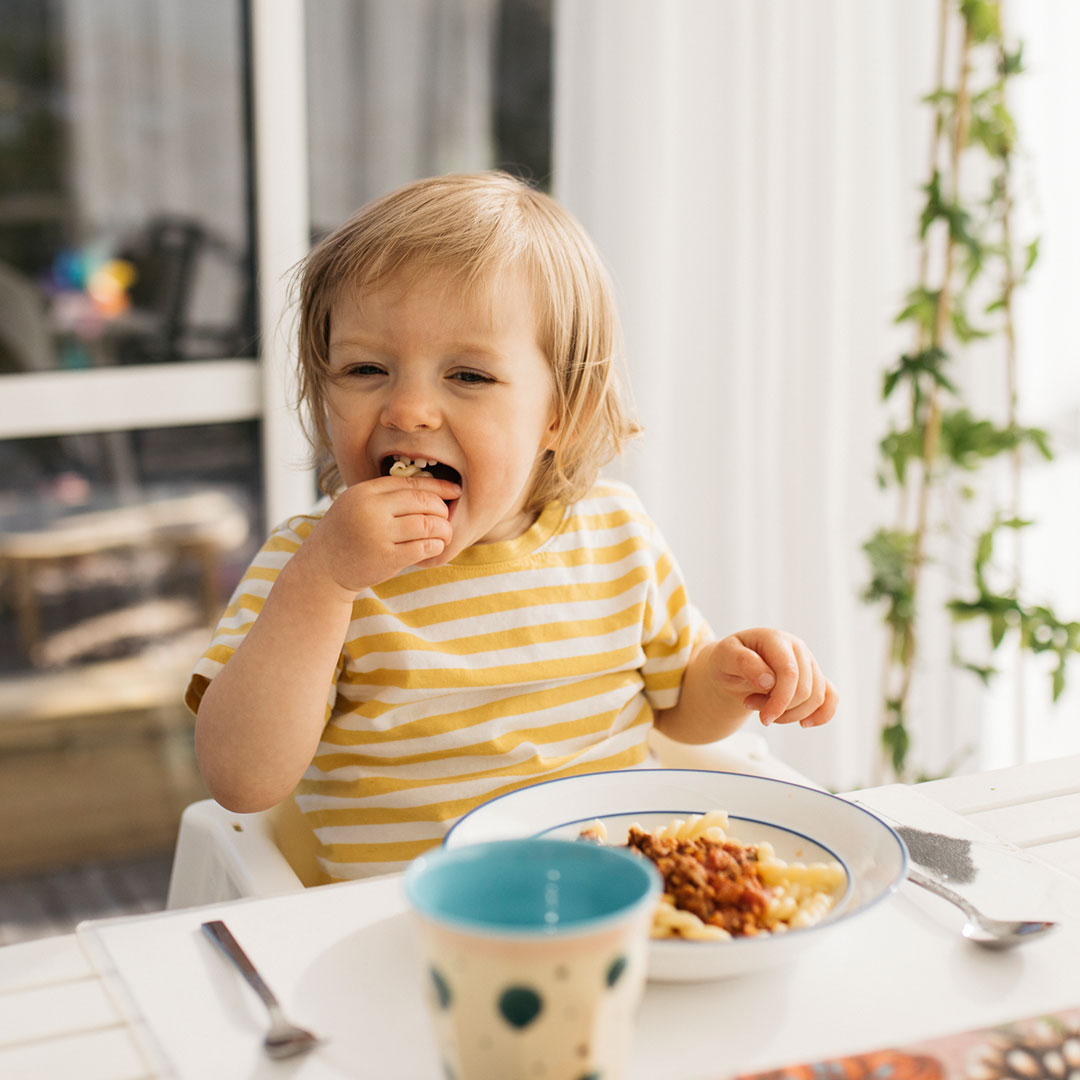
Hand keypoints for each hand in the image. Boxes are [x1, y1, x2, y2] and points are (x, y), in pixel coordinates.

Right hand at [305, 475, 460, 593]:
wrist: (322, 568)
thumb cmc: (345, 533)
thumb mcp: (357, 504)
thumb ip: (385, 495)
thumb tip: (430, 487)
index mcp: (365, 492)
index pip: (411, 483)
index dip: (438, 486)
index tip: (455, 490)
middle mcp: (371, 510)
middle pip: (423, 501)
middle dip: (442, 508)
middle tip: (446, 516)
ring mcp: (379, 534)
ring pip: (427, 524)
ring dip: (443, 529)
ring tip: (444, 533)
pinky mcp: (386, 558)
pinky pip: (423, 547)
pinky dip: (435, 546)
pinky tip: (435, 547)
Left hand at [711, 628, 837, 727]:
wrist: (731, 666)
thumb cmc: (727, 660)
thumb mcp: (724, 657)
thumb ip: (743, 662)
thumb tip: (768, 680)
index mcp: (775, 639)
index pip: (789, 672)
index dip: (780, 700)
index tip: (764, 718)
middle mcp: (797, 648)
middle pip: (805, 689)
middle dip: (780, 708)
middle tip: (750, 704)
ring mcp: (809, 663)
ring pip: (816, 698)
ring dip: (791, 714)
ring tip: (764, 709)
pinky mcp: (814, 678)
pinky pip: (831, 697)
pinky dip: (823, 714)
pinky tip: (804, 723)